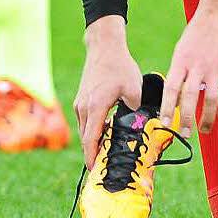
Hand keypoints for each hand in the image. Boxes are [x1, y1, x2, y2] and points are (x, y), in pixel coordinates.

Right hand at [73, 15, 141, 167]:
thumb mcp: (134, 88)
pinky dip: (92, 129)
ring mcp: (80, 102)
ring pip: (85, 129)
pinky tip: (105, 131)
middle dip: (93, 153)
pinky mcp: (81, 98)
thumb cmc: (119, 66)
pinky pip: (85, 120)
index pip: (91, 139)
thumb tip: (137, 124)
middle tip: (104, 167)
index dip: (93, 157)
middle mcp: (83, 107)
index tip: (96, 171)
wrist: (104, 47)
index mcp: (95, 107)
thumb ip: (135, 110)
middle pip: (86, 138)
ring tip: (105, 152)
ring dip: (93, 141)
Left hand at [160, 0, 217, 138]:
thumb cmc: (197, 32)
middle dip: (187, 120)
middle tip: (185, 134)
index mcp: (181, 61)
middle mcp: (197, 66)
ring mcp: (216, 68)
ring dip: (208, 119)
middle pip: (190, 99)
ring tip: (204, 129)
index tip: (164, 123)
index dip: (167, 109)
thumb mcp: (182, 49)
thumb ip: (179, 71)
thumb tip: (175, 96)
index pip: (171, 89)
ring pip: (211, 100)